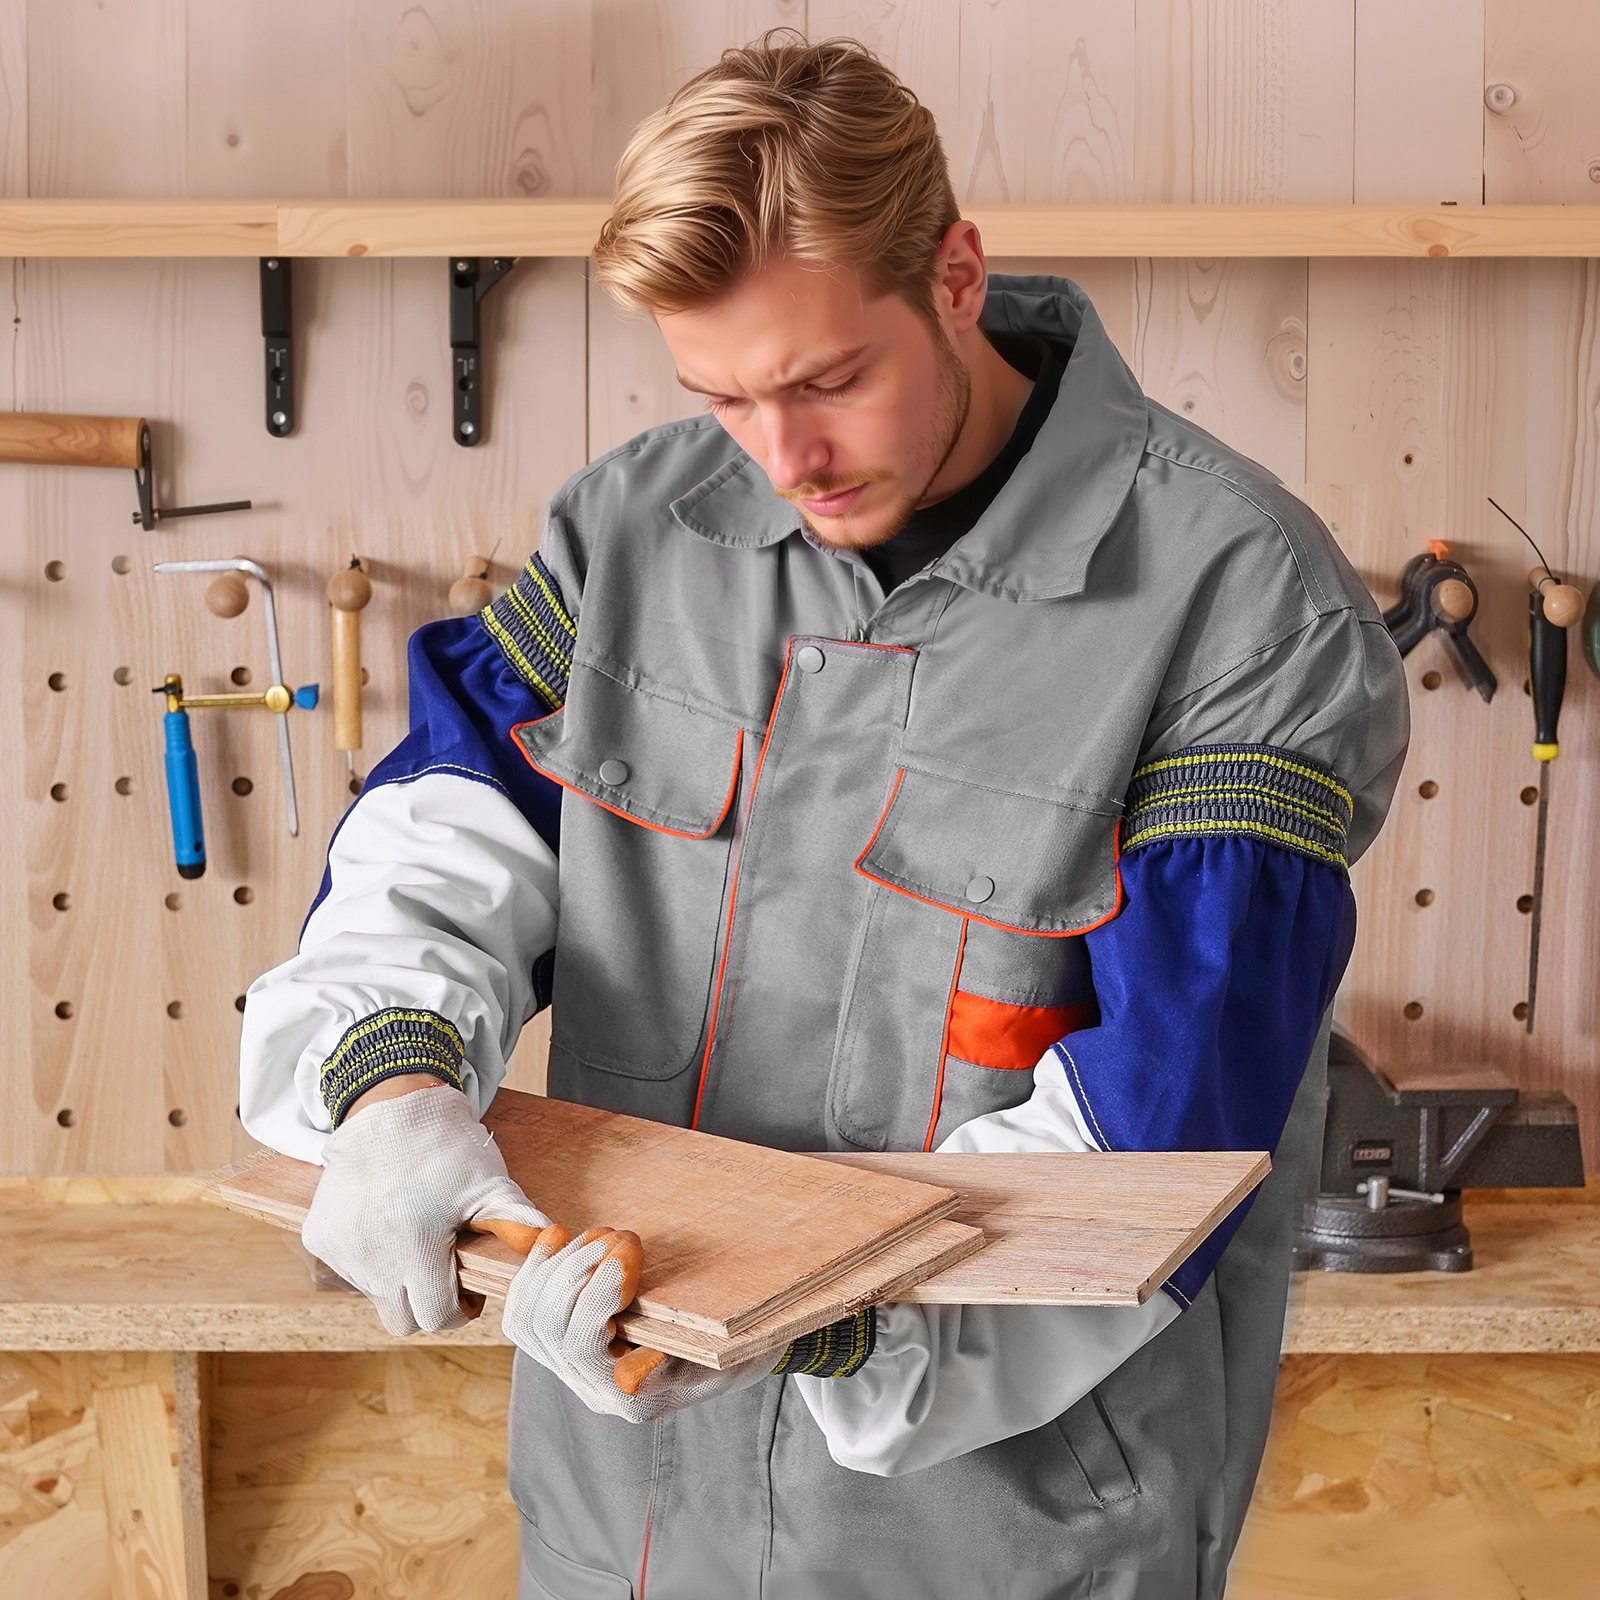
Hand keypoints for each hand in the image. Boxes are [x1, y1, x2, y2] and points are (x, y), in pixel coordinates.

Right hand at [302, 1082, 549, 1335]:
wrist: (390, 1106)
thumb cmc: (445, 1145)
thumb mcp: (489, 1182)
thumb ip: (519, 1222)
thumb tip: (552, 1249)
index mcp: (414, 1248)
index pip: (435, 1316)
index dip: (460, 1309)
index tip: (469, 1287)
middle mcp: (370, 1257)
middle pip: (402, 1320)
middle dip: (428, 1303)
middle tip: (445, 1268)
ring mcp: (340, 1248)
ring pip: (375, 1295)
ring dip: (399, 1280)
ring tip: (418, 1236)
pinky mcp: (320, 1236)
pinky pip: (351, 1268)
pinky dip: (372, 1259)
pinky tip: (389, 1224)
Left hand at [502, 1225, 769, 1422]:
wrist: (730, 1353)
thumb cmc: (733, 1349)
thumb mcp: (721, 1353)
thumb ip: (678, 1359)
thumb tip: (627, 1378)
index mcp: (633, 1398)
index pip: (582, 1348)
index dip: (595, 1293)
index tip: (630, 1246)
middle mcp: (593, 1389)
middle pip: (550, 1327)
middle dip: (579, 1269)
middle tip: (620, 1233)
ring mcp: (572, 1368)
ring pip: (530, 1319)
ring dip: (559, 1266)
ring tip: (600, 1234)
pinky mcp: (562, 1344)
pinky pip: (525, 1311)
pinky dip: (536, 1270)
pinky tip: (556, 1237)